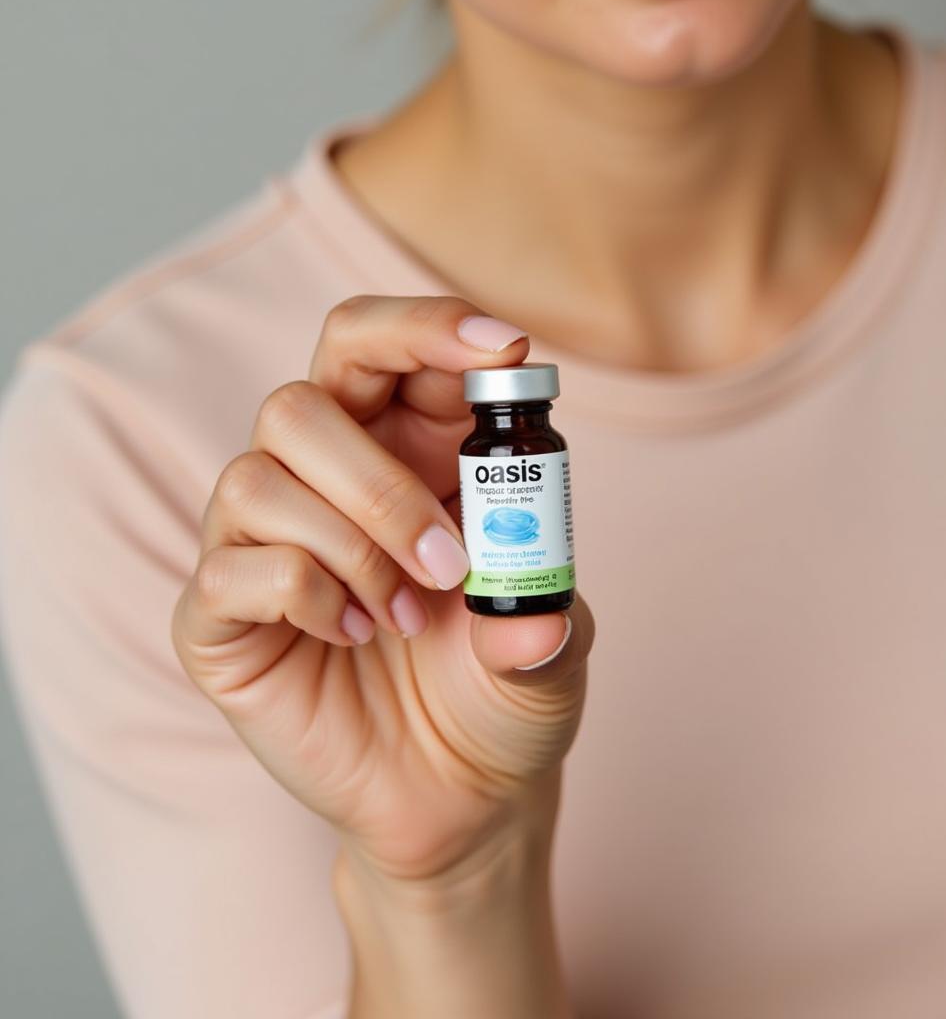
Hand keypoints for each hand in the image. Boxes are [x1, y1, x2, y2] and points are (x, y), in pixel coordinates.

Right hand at [171, 295, 593, 887]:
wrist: (457, 793)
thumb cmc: (500, 692)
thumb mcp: (548, 646)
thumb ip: (543, 612)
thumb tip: (529, 616)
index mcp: (403, 454)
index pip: (378, 347)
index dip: (431, 328)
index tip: (508, 347)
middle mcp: (321, 483)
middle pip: (298, 405)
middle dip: (381, 485)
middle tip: (450, 566)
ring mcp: (260, 544)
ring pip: (256, 478)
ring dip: (350, 550)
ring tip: (408, 619)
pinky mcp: (221, 615)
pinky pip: (229, 568)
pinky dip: (305, 597)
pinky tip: (355, 635)